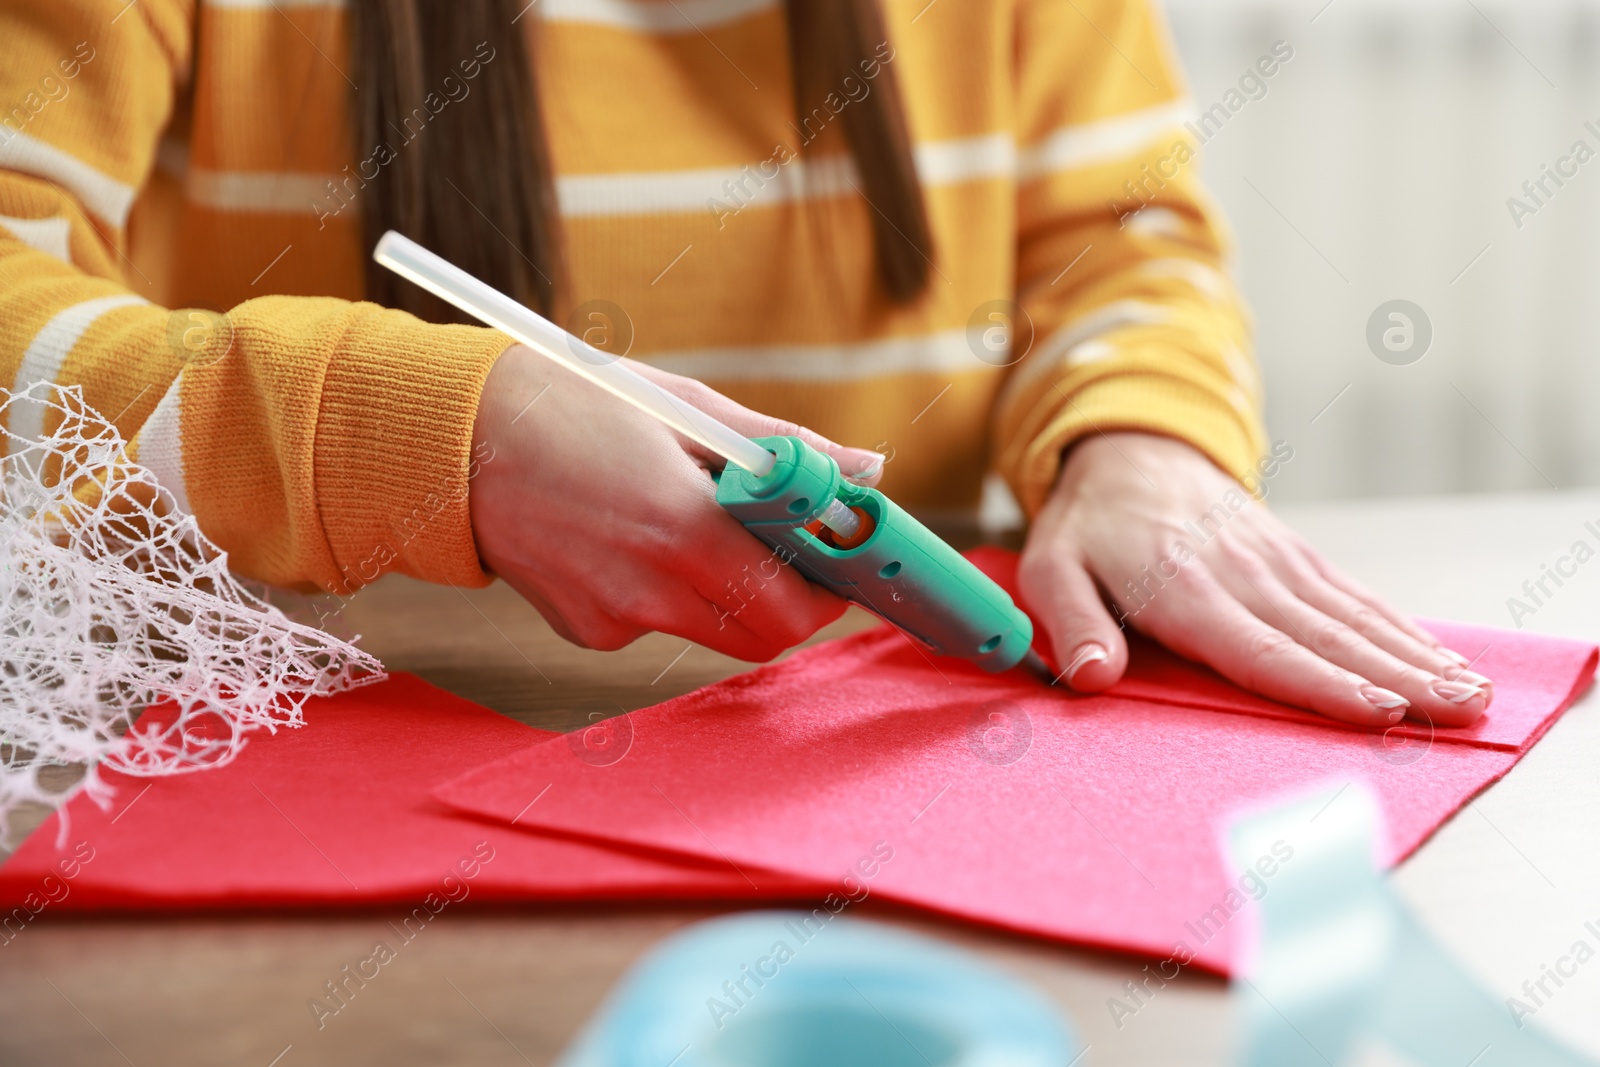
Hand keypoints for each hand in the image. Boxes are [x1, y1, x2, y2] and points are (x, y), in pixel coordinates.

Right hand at [469, 345, 883, 659]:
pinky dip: (668, 590)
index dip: (830, 591)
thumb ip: (782, 451)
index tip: (841, 560)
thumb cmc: (572, 406)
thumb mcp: (685, 409)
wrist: (452, 438)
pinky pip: (655, 624)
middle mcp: (647, 590)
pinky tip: (632, 536)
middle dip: (791, 603)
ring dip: (729, 592)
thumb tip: (867, 470)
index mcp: (680, 528)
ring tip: (695, 522)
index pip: (792, 607)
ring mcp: (611, 618)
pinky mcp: (583, 630)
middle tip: (791, 551)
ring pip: (711, 631)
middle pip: (762, 638)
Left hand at [1017, 432, 1490, 726]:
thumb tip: (1091, 677)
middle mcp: (1244, 578)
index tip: (1376, 711)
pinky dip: (1406, 631)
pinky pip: (1358, 598)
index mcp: (1185, 590)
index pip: (1260, 649)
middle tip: (1460, 716)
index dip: (1320, 684)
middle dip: (1399, 681)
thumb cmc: (1089, 526)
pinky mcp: (1298, 558)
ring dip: (1419, 660)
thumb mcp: (1051, 569)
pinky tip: (1446, 661)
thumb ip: (1072, 623)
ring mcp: (1279, 565)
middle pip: (1329, 640)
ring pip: (1357, 620)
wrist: (1131, 451)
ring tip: (1473, 698)